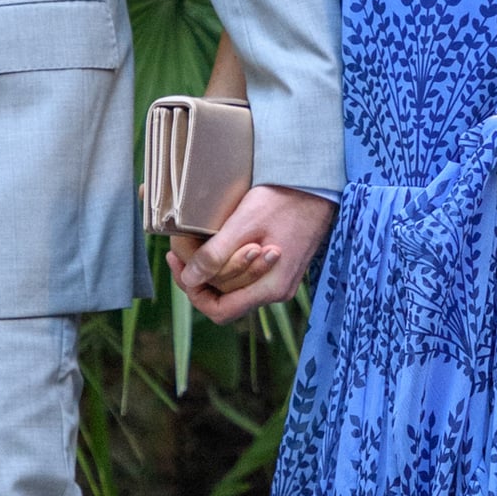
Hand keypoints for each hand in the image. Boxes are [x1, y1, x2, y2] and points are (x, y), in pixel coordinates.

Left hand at [168, 186, 336, 323]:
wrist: (317, 184)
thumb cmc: (284, 200)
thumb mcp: (245, 224)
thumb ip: (216, 254)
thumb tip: (190, 279)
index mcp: (270, 288)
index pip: (221, 311)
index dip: (194, 293)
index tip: (179, 265)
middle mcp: (277, 290)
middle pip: (226, 298)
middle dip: (200, 276)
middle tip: (180, 250)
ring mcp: (281, 279)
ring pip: (235, 285)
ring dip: (213, 268)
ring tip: (195, 242)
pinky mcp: (282, 266)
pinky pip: (247, 274)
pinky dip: (229, 261)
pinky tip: (218, 241)